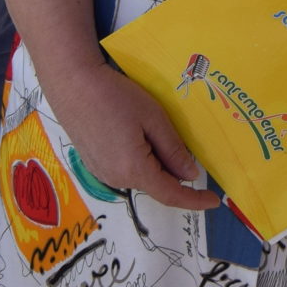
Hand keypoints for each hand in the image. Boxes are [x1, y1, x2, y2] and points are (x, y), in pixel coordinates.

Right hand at [45, 62, 220, 211]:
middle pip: (156, 184)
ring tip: (154, 129)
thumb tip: (190, 175)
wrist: (72, 84)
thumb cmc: (116, 96)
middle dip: (174, 172)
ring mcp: (102, 173)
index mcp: (134, 170)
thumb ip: (173, 149)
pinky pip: (126, 169)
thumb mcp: (153, 118)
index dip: (194, 201)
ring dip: (156, 163)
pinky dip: (141, 159)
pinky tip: (138, 134)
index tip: (214, 201)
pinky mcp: (94, 164)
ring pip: (141, 176)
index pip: (171, 195)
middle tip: (183, 141)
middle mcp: (116, 179)